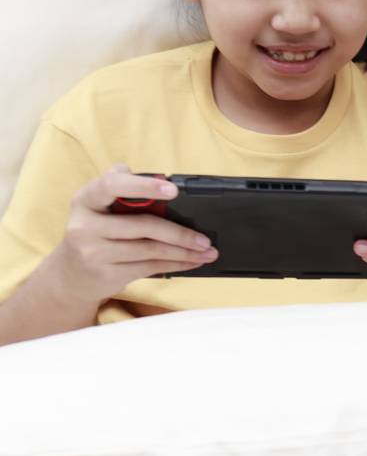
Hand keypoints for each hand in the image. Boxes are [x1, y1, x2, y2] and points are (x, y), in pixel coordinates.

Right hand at [47, 165, 216, 302]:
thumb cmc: (95, 232)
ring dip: (184, 252)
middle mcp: (85, 225)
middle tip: (205, 238)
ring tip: (207, 251)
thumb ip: (123, 190)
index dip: (144, 186)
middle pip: (142, 225)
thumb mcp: (99, 207)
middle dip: (179, 232)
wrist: (69, 275)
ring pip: (150, 250)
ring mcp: (94, 252)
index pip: (112, 185)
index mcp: (85, 200)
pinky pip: (150, 268)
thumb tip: (161, 180)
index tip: (173, 190)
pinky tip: (192, 261)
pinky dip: (176, 264)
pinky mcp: (106, 274)